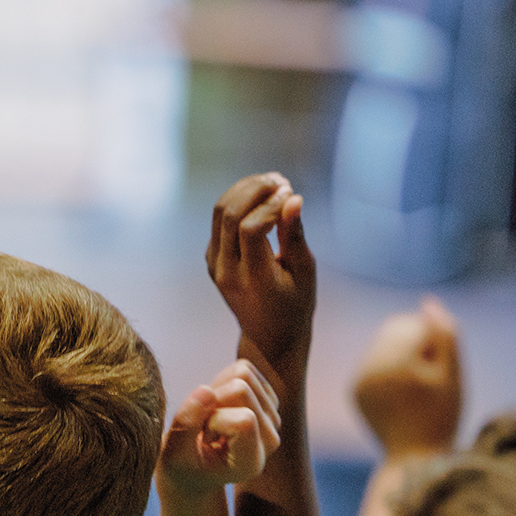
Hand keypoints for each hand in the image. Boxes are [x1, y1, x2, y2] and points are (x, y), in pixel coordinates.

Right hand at [160, 360, 282, 495]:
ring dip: (216, 390)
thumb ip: (186, 425)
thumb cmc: (183, 466)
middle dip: (212, 400)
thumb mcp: (174, 454)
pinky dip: (220, 380)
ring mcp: (272, 416)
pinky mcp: (267, 396)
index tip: (202, 436)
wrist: (195, 468)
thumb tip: (206, 390)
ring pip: (243, 373)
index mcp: (251, 461)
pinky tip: (216, 407)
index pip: (245, 420)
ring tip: (209, 417)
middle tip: (202, 426)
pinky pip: (242, 367)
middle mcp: (270, 439)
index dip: (214, 418)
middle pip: (242, 389)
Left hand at [206, 173, 315, 369]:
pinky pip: (219, 220)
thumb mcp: (304, 273)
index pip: (250, 229)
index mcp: (252, 279)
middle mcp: (226, 271)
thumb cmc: (295, 305)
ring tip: (273, 183)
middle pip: (229, 214)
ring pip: (220, 212)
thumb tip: (292, 198)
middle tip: (281, 181)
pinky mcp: (212, 258)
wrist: (269, 335)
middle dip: (255, 189)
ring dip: (245, 190)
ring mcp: (214, 265)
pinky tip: (262, 196)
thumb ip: (294, 236)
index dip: (270, 206)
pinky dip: (239, 202)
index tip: (291, 194)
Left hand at [353, 296, 462, 459]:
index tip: (440, 374)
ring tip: (417, 385)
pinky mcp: (353, 389)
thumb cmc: (442, 417)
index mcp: (397, 363)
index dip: (437, 345)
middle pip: (397, 329)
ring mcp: (358, 378)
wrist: (413, 458)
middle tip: (429, 377)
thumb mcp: (454, 375)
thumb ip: (445, 335)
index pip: (419, 325)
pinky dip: (390, 368)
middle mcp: (371, 367)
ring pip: (384, 343)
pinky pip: (374, 361)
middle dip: (417, 343)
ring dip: (403, 352)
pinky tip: (402, 393)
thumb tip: (428, 302)